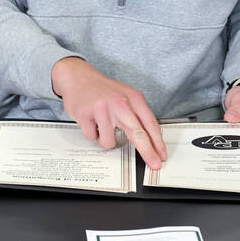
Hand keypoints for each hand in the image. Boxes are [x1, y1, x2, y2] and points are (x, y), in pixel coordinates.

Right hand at [51, 57, 166, 169]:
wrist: (77, 76)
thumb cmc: (103, 90)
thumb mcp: (126, 95)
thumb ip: (137, 114)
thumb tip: (149, 139)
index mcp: (133, 98)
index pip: (150, 123)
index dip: (158, 142)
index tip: (162, 155)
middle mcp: (120, 103)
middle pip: (138, 134)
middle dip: (147, 152)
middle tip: (154, 164)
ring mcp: (102, 109)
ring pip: (109, 142)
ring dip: (105, 139)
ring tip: (101, 124)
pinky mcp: (85, 114)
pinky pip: (92, 137)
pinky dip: (91, 133)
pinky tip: (90, 120)